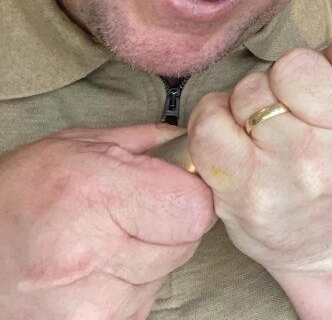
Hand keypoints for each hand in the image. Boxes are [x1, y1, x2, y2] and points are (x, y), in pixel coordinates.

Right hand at [0, 124, 216, 319]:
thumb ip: (148, 144)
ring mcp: (88, 303)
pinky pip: (140, 303)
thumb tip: (196, 148)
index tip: (171, 189)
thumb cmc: (19, 192)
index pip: (193, 210)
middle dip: (167, 226)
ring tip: (100, 243)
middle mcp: (90, 254)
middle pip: (184, 243)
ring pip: (164, 274)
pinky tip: (94, 272)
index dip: (190, 196)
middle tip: (125, 216)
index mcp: (94, 196)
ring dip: (145, 259)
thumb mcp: (78, 145)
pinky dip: (128, 287)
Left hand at [186, 1, 331, 277]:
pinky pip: (211, 122)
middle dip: (289, 78)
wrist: (328, 240)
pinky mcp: (251, 192)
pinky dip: (213, 121)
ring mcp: (304, 172)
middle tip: (298, 107)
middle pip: (298, 64)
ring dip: (251, 101)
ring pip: (252, 90)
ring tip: (270, 128)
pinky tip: (236, 138)